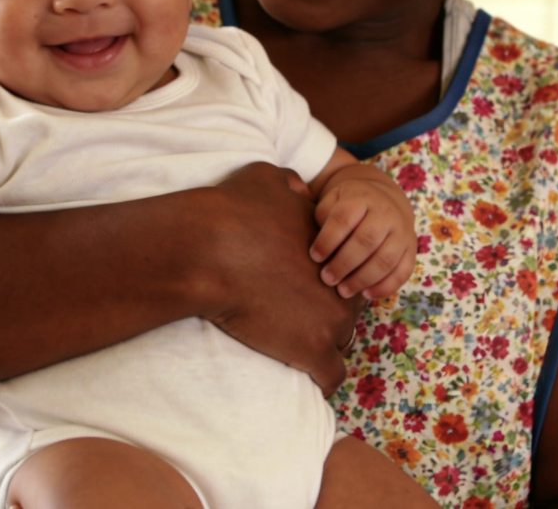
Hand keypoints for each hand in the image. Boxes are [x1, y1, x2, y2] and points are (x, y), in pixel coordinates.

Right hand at [199, 162, 360, 394]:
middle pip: (348, 309)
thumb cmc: (233, 211)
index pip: (346, 272)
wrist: (210, 250)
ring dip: (322, 345)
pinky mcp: (312, 351)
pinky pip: (332, 377)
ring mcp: (331, 320)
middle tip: (295, 319)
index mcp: (334, 249)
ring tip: (295, 347)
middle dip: (326, 314)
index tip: (298, 289)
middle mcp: (342, 284)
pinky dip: (320, 379)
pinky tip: (302, 374)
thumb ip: (291, 185)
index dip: (324, 283)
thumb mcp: (268, 178)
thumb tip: (299, 190)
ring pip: (342, 342)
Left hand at [311, 164, 416, 299]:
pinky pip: (403, 271)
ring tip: (342, 291)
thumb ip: (321, 215)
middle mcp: (386, 213)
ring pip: (385, 259)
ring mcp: (402, 231)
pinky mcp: (411, 249)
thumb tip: (310, 239)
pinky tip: (366, 294)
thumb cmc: (350, 204)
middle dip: (343, 263)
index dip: (328, 240)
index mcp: (362, 197)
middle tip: (326, 279)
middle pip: (366, 241)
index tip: (314, 256)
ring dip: (362, 279)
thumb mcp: (333, 199)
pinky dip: (385, 286)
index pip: (344, 218)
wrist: (385, 198)